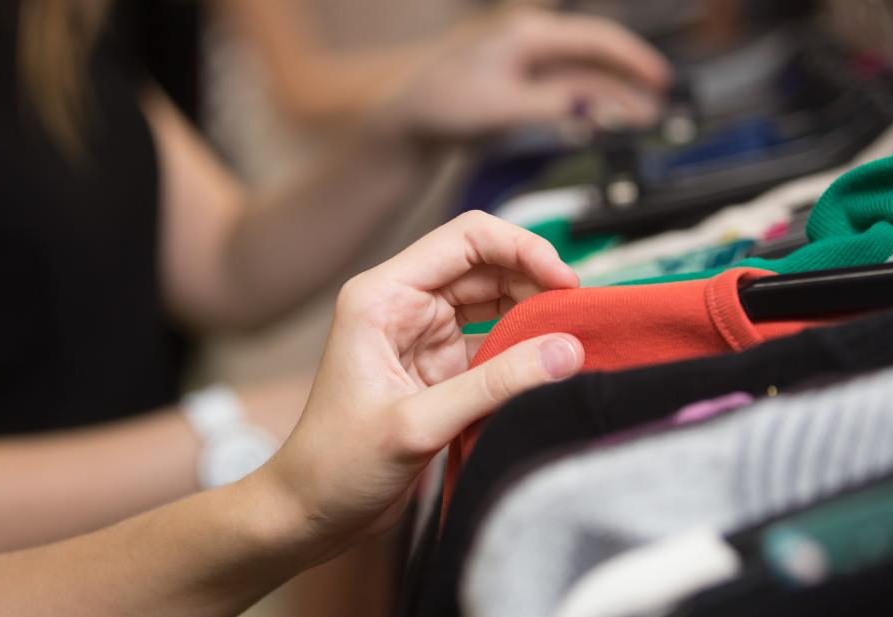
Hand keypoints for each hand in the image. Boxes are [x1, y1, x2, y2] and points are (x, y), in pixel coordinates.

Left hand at [260, 212, 585, 558]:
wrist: (311, 512)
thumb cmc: (336, 465)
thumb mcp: (418, 424)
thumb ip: (495, 386)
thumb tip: (565, 351)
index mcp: (382, 296)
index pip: (466, 239)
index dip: (522, 249)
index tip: (565, 280)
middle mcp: (403, 304)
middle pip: (487, 265)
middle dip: (536, 281)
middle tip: (580, 313)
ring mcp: (423, 335)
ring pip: (495, 301)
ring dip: (534, 313)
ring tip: (573, 335)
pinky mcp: (440, 368)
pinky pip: (494, 342)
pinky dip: (524, 349)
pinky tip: (550, 363)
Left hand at [388, 6, 671, 138]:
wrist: (413, 121)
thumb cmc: (444, 104)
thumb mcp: (501, 107)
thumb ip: (550, 106)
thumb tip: (591, 108)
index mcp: (528, 35)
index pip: (595, 38)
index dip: (632, 58)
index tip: (658, 80)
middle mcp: (533, 43)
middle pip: (595, 55)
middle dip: (630, 78)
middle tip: (659, 102)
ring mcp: (530, 64)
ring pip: (584, 75)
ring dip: (614, 95)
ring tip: (643, 118)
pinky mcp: (525, 86)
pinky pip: (568, 90)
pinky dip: (591, 105)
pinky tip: (606, 120)